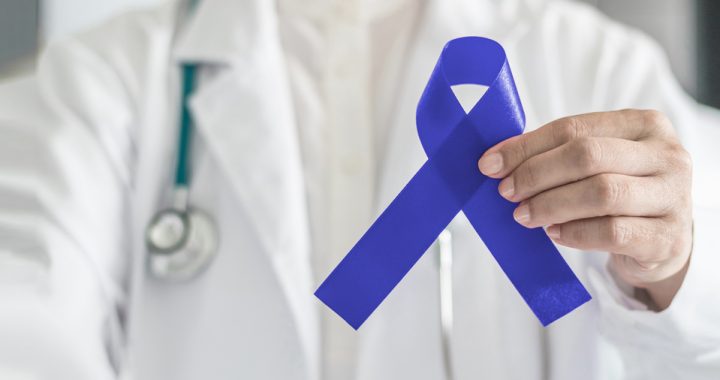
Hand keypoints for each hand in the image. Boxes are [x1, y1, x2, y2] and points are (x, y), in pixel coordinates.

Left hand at [478, 110, 692, 309]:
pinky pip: (613, 232)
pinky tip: (555, 234)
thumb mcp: (599, 164)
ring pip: (601, 193)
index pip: (574, 128)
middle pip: (588, 156)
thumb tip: (498, 160)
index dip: (526, 146)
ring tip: (525, 215)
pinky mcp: (667, 238)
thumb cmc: (622, 192)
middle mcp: (666, 155)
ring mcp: (673, 196)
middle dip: (536, 174)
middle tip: (507, 192)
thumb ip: (557, 154)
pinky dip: (575, 233)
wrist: (664, 241)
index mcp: (644, 125)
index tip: (490, 164)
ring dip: (551, 205)